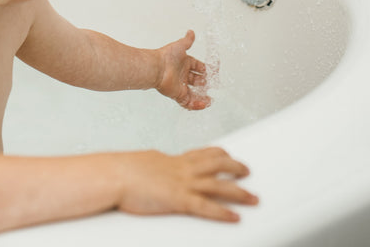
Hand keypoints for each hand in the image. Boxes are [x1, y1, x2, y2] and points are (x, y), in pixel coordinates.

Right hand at [117, 147, 257, 221]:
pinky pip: (207, 207)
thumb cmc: (123, 170)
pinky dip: (223, 212)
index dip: (218, 153)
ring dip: (239, 191)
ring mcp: (183, 183)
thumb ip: (155, 166)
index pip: (202, 153)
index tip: (227, 154)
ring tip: (253, 198)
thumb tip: (153, 166)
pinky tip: (235, 217)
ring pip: (219, 184)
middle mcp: (182, 169)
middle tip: (247, 171)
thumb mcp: (143, 163)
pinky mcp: (179, 200)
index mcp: (173, 159)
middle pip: (217, 163)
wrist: (115, 175)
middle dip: (235, 167)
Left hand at [155, 30, 209, 109]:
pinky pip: (187, 102)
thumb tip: (191, 32)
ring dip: (202, 96)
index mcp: (184, 63)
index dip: (206, 69)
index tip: (214, 71)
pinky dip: (196, 105)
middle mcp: (182, 74)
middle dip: (205, 83)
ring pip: (193, 93)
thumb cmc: (166, 56)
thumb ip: (187, 40)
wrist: (156, 68)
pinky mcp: (177, 94)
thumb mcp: (180, 45)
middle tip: (213, 85)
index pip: (198, 66)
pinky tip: (204, 104)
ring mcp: (179, 85)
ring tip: (210, 99)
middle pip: (197, 80)